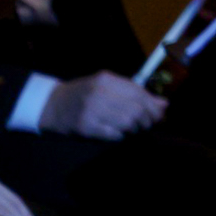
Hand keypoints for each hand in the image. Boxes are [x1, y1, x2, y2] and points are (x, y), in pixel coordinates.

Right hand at [38, 71, 166, 140]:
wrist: (52, 104)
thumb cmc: (85, 93)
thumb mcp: (108, 86)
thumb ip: (135, 92)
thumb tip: (164, 104)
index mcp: (107, 80)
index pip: (139, 93)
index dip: (153, 106)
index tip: (160, 114)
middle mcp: (99, 93)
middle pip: (136, 109)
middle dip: (148, 119)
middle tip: (150, 124)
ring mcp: (91, 110)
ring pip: (127, 123)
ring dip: (136, 128)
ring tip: (135, 128)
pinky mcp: (85, 127)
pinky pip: (113, 134)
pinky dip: (121, 136)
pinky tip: (120, 133)